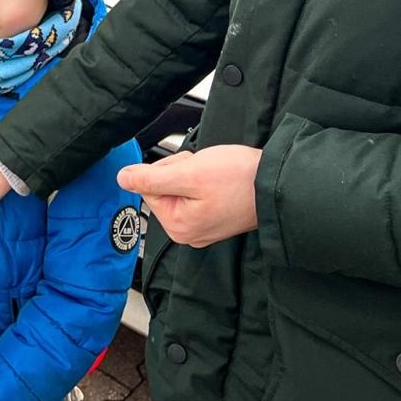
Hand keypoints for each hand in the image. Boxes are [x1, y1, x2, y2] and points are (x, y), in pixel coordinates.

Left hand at [117, 145, 262, 248]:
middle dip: (182, 171)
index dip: (167, 169)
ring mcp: (203, 227)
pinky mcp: (215, 218)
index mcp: (178, 226)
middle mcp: (189, 233)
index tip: (190, 168)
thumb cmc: (239, 178)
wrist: (278, 181)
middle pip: (164, 188)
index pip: (150, 188)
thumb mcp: (189, 173)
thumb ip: (151, 178)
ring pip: (181, 188)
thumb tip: (122, 179)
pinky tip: (221, 181)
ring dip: (194, 174)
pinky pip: (197, 194)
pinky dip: (205, 181)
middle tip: (206, 170)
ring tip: (217, 175)